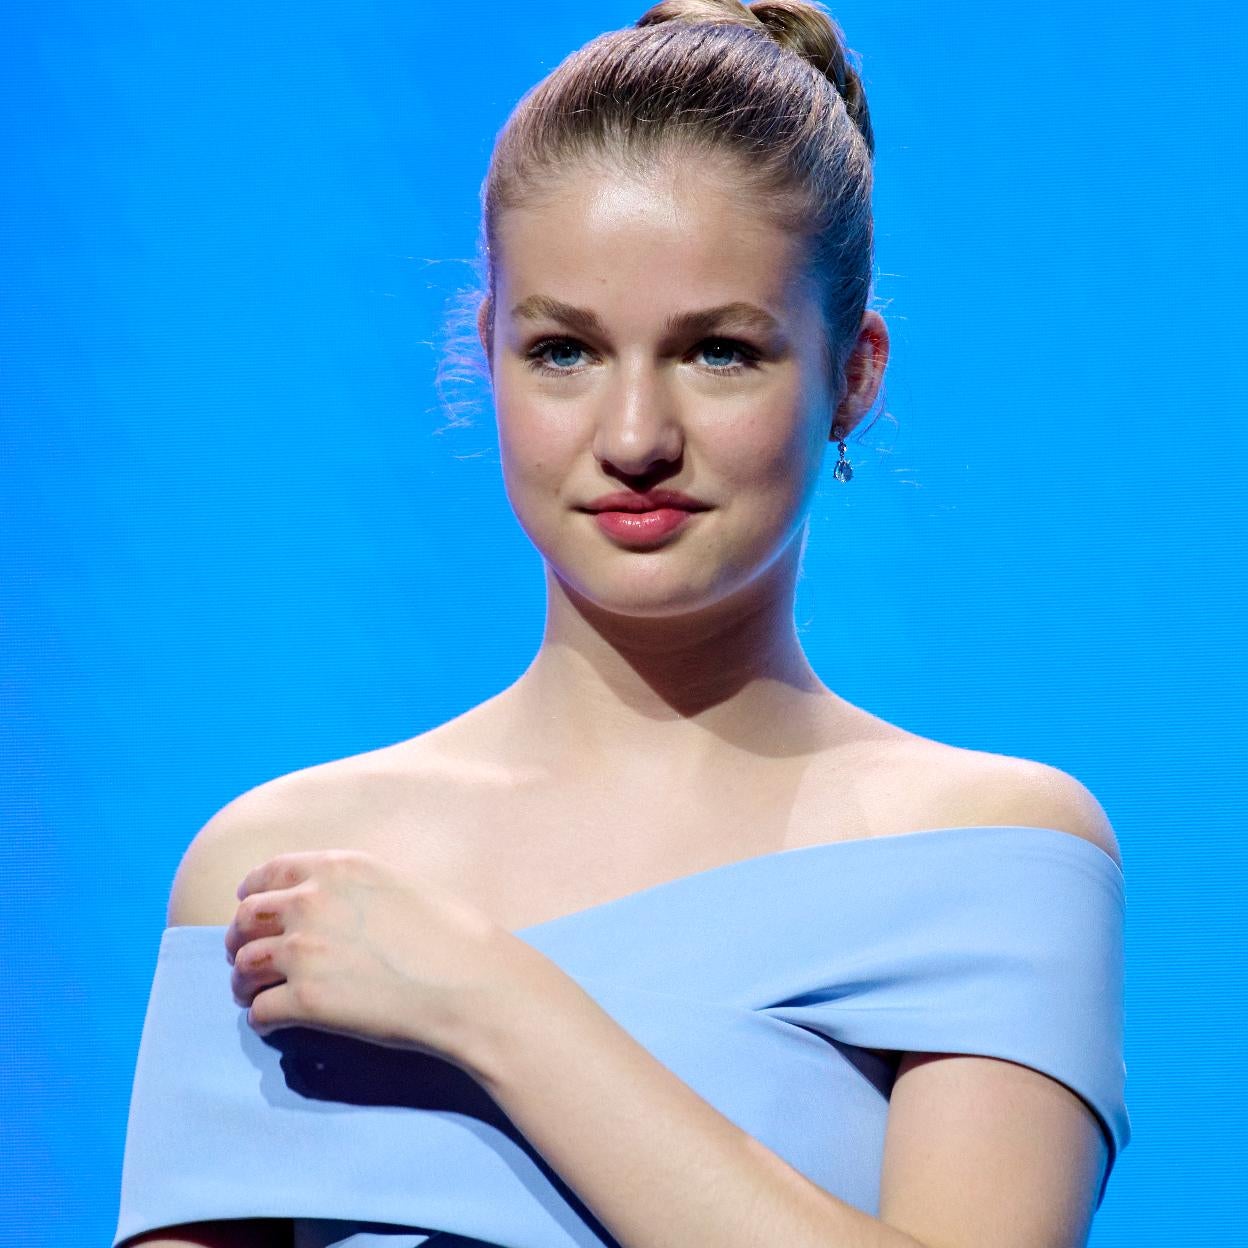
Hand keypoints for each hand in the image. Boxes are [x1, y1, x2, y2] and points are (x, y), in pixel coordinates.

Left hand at [224, 849, 521, 1067]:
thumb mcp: (398, 885)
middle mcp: (311, 902)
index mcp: (336, 868)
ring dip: (243, 981)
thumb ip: (353, 889)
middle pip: (246, 918)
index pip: (268, 873)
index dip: (252, 893)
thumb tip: (331, 906)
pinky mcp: (305, 1001)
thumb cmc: (452, 936)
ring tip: (252, 994)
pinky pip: (259, 1011)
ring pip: (244, 965)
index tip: (251, 909)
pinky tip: (274, 1023)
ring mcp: (304, 952)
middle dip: (239, 939)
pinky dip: (261, 1018)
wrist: (470, 984)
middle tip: (243, 957)